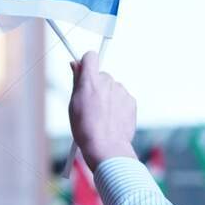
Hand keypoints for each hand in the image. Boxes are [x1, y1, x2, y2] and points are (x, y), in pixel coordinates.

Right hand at [68, 51, 136, 171]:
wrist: (106, 147)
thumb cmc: (86, 129)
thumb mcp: (73, 104)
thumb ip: (77, 81)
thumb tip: (76, 65)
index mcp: (90, 81)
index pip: (91, 57)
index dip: (87, 63)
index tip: (84, 71)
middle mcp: (107, 82)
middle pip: (102, 75)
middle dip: (97, 86)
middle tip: (91, 105)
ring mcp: (121, 91)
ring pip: (113, 88)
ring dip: (108, 97)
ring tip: (102, 117)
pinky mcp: (131, 101)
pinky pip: (122, 98)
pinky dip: (118, 106)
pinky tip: (112, 120)